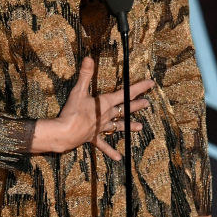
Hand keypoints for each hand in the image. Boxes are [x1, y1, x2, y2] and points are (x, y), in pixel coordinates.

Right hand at [31, 56, 153, 160]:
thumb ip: (85, 75)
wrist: (65, 133)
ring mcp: (101, 128)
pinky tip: (118, 158)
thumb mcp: (78, 91)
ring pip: (118, 126)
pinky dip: (110, 151)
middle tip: (147, 104)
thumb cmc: (73, 112)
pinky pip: (104, 145)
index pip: (125, 93)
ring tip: (140, 127)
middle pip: (125, 109)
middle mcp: (106, 116)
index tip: (151, 84)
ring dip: (129, 126)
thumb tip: (89, 58)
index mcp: (105, 103)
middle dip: (136, 105)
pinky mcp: (93, 138)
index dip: (139, 87)